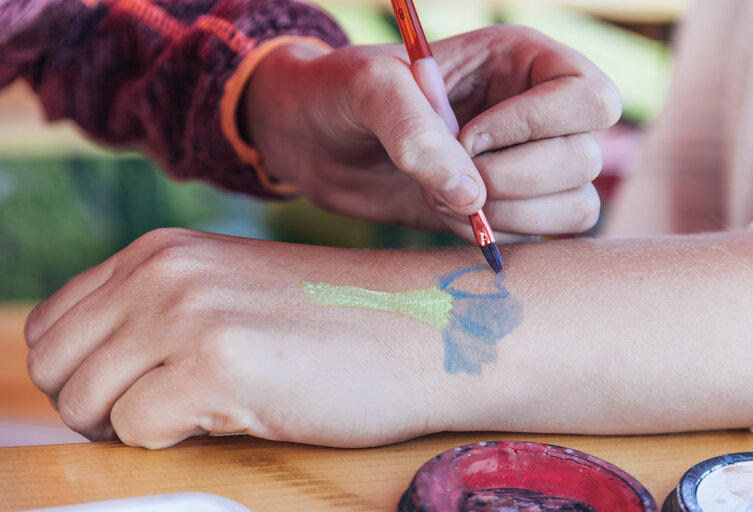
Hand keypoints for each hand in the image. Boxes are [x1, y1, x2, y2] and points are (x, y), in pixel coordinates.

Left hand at [24, 228, 451, 448]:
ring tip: (202, 412)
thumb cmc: (337, 322)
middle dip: (97, 406)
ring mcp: (188, 314)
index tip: (132, 392)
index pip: (52, 326)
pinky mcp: (218, 366)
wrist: (425, 327)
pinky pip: (136, 432)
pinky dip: (174, 440)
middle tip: (163, 413)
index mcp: (161, 251)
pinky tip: (234, 415)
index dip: (82, 373)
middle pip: (55, 368)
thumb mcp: (231, 291)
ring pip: (83, 404)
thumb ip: (158, 311)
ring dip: (131, 426)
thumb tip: (92, 371)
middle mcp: (164, 272)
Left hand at [242, 24, 620, 240]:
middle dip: (511, 179)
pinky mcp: (507, 204)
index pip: (590, 98)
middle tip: (447, 175)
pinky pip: (543, 232)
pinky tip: (450, 214)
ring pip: (576, 204)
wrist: (316, 140)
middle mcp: (537, 111)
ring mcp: (526, 161)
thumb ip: (415, 132)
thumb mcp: (368, 90)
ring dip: (509, 212)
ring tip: (444, 197)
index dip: (534, 126)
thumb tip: (472, 196)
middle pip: (584, 158)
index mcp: (522, 61)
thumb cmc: (342, 94)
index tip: (466, 135)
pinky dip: (500, 234)